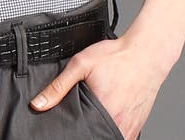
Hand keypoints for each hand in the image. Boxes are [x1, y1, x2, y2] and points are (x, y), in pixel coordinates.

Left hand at [28, 34, 167, 139]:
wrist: (146, 53)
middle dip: (84, 131)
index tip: (67, 126)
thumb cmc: (117, 57)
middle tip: (82, 116)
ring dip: (99, 131)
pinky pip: (122, 136)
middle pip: (95, 137)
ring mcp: (130, 128)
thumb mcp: (81, 65)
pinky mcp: (137, 126)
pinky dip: (112, 130)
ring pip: (110, 137)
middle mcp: (118, 125)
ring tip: (92, 117)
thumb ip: (58, 86)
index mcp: (102, 113)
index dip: (71, 132)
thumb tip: (38, 104)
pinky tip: (106, 116)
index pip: (81, 135)